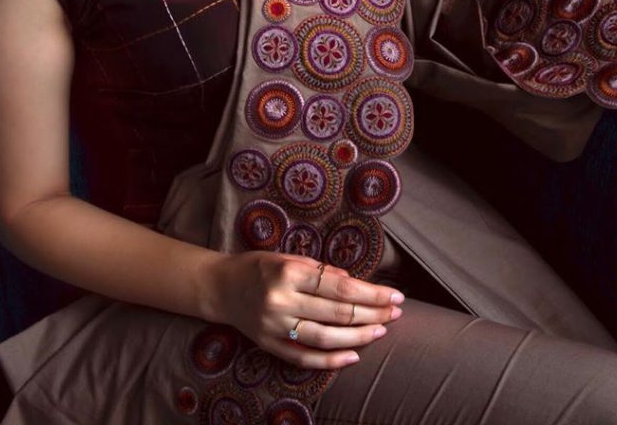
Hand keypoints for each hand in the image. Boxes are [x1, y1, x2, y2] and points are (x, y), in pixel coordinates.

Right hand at [209, 251, 403, 369]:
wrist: (220, 287)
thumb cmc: (258, 266)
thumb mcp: (289, 257)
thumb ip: (320, 270)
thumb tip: (355, 281)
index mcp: (288, 273)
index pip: (340, 287)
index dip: (372, 293)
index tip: (395, 295)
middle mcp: (282, 301)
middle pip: (337, 313)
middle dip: (372, 313)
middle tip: (397, 312)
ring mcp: (275, 327)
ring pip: (326, 338)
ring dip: (359, 337)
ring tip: (382, 330)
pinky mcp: (270, 346)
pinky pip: (306, 358)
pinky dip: (332, 360)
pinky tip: (354, 356)